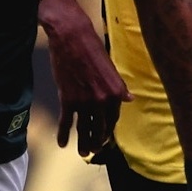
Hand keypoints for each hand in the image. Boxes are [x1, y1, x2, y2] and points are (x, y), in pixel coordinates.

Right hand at [39, 0, 129, 157]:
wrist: (71, 37)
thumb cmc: (91, 47)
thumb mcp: (110, 68)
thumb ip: (118, 87)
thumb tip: (129, 99)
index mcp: (115, 92)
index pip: (114, 118)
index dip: (109, 130)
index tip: (105, 137)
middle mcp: (102, 100)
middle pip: (100, 127)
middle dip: (97, 141)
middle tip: (94, 149)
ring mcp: (85, 102)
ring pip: (84, 129)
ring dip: (83, 143)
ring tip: (82, 153)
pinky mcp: (68, 100)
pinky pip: (67, 123)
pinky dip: (64, 134)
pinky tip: (62, 144)